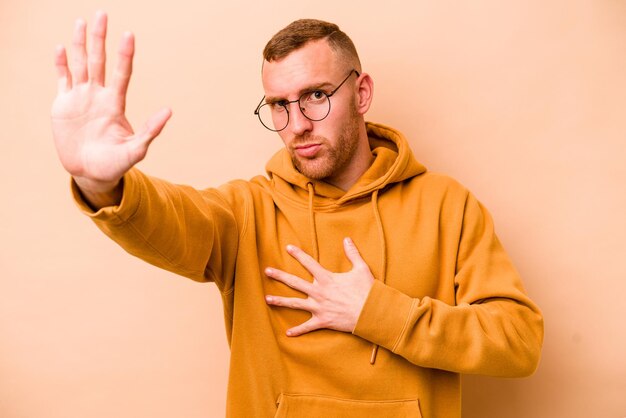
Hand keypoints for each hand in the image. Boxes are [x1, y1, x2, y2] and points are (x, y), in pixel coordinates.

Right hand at [51, 11, 170, 194]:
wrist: (90, 173)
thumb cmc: (115, 164)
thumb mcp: (135, 150)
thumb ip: (150, 131)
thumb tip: (169, 110)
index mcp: (115, 103)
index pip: (122, 73)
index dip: (125, 55)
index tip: (129, 35)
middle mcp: (99, 95)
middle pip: (99, 61)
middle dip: (99, 38)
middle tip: (102, 14)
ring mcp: (80, 97)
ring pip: (80, 64)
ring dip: (80, 44)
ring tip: (81, 22)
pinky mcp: (63, 103)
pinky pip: (62, 79)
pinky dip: (61, 64)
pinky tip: (62, 48)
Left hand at [265, 237, 374, 335]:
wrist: (371, 313)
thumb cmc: (367, 291)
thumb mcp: (361, 269)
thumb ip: (352, 253)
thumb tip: (347, 239)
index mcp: (327, 279)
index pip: (309, 263)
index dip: (298, 254)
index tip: (288, 248)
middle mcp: (319, 292)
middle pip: (295, 283)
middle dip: (280, 276)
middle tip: (267, 271)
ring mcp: (319, 307)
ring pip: (295, 304)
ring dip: (280, 301)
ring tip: (266, 299)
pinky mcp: (322, 321)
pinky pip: (307, 327)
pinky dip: (297, 331)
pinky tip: (288, 333)